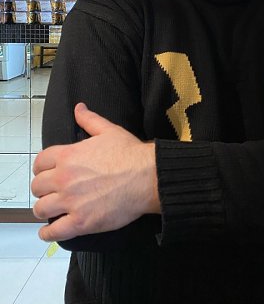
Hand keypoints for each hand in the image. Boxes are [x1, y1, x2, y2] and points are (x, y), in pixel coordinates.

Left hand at [31, 102, 159, 241]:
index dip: (42, 168)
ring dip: (44, 209)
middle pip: (37, 186)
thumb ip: (90, 120)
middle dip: (43, 189)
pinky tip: (50, 231)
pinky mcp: (81, 222)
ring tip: (52, 210)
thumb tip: (79, 108)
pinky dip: (48, 233)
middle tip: (52, 192)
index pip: (40, 162)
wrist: (147, 177)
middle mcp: (64, 178)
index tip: (47, 173)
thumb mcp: (109, 130)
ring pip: (41, 208)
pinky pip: (53, 231)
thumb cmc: (130, 154)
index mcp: (68, 155)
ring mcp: (71, 201)